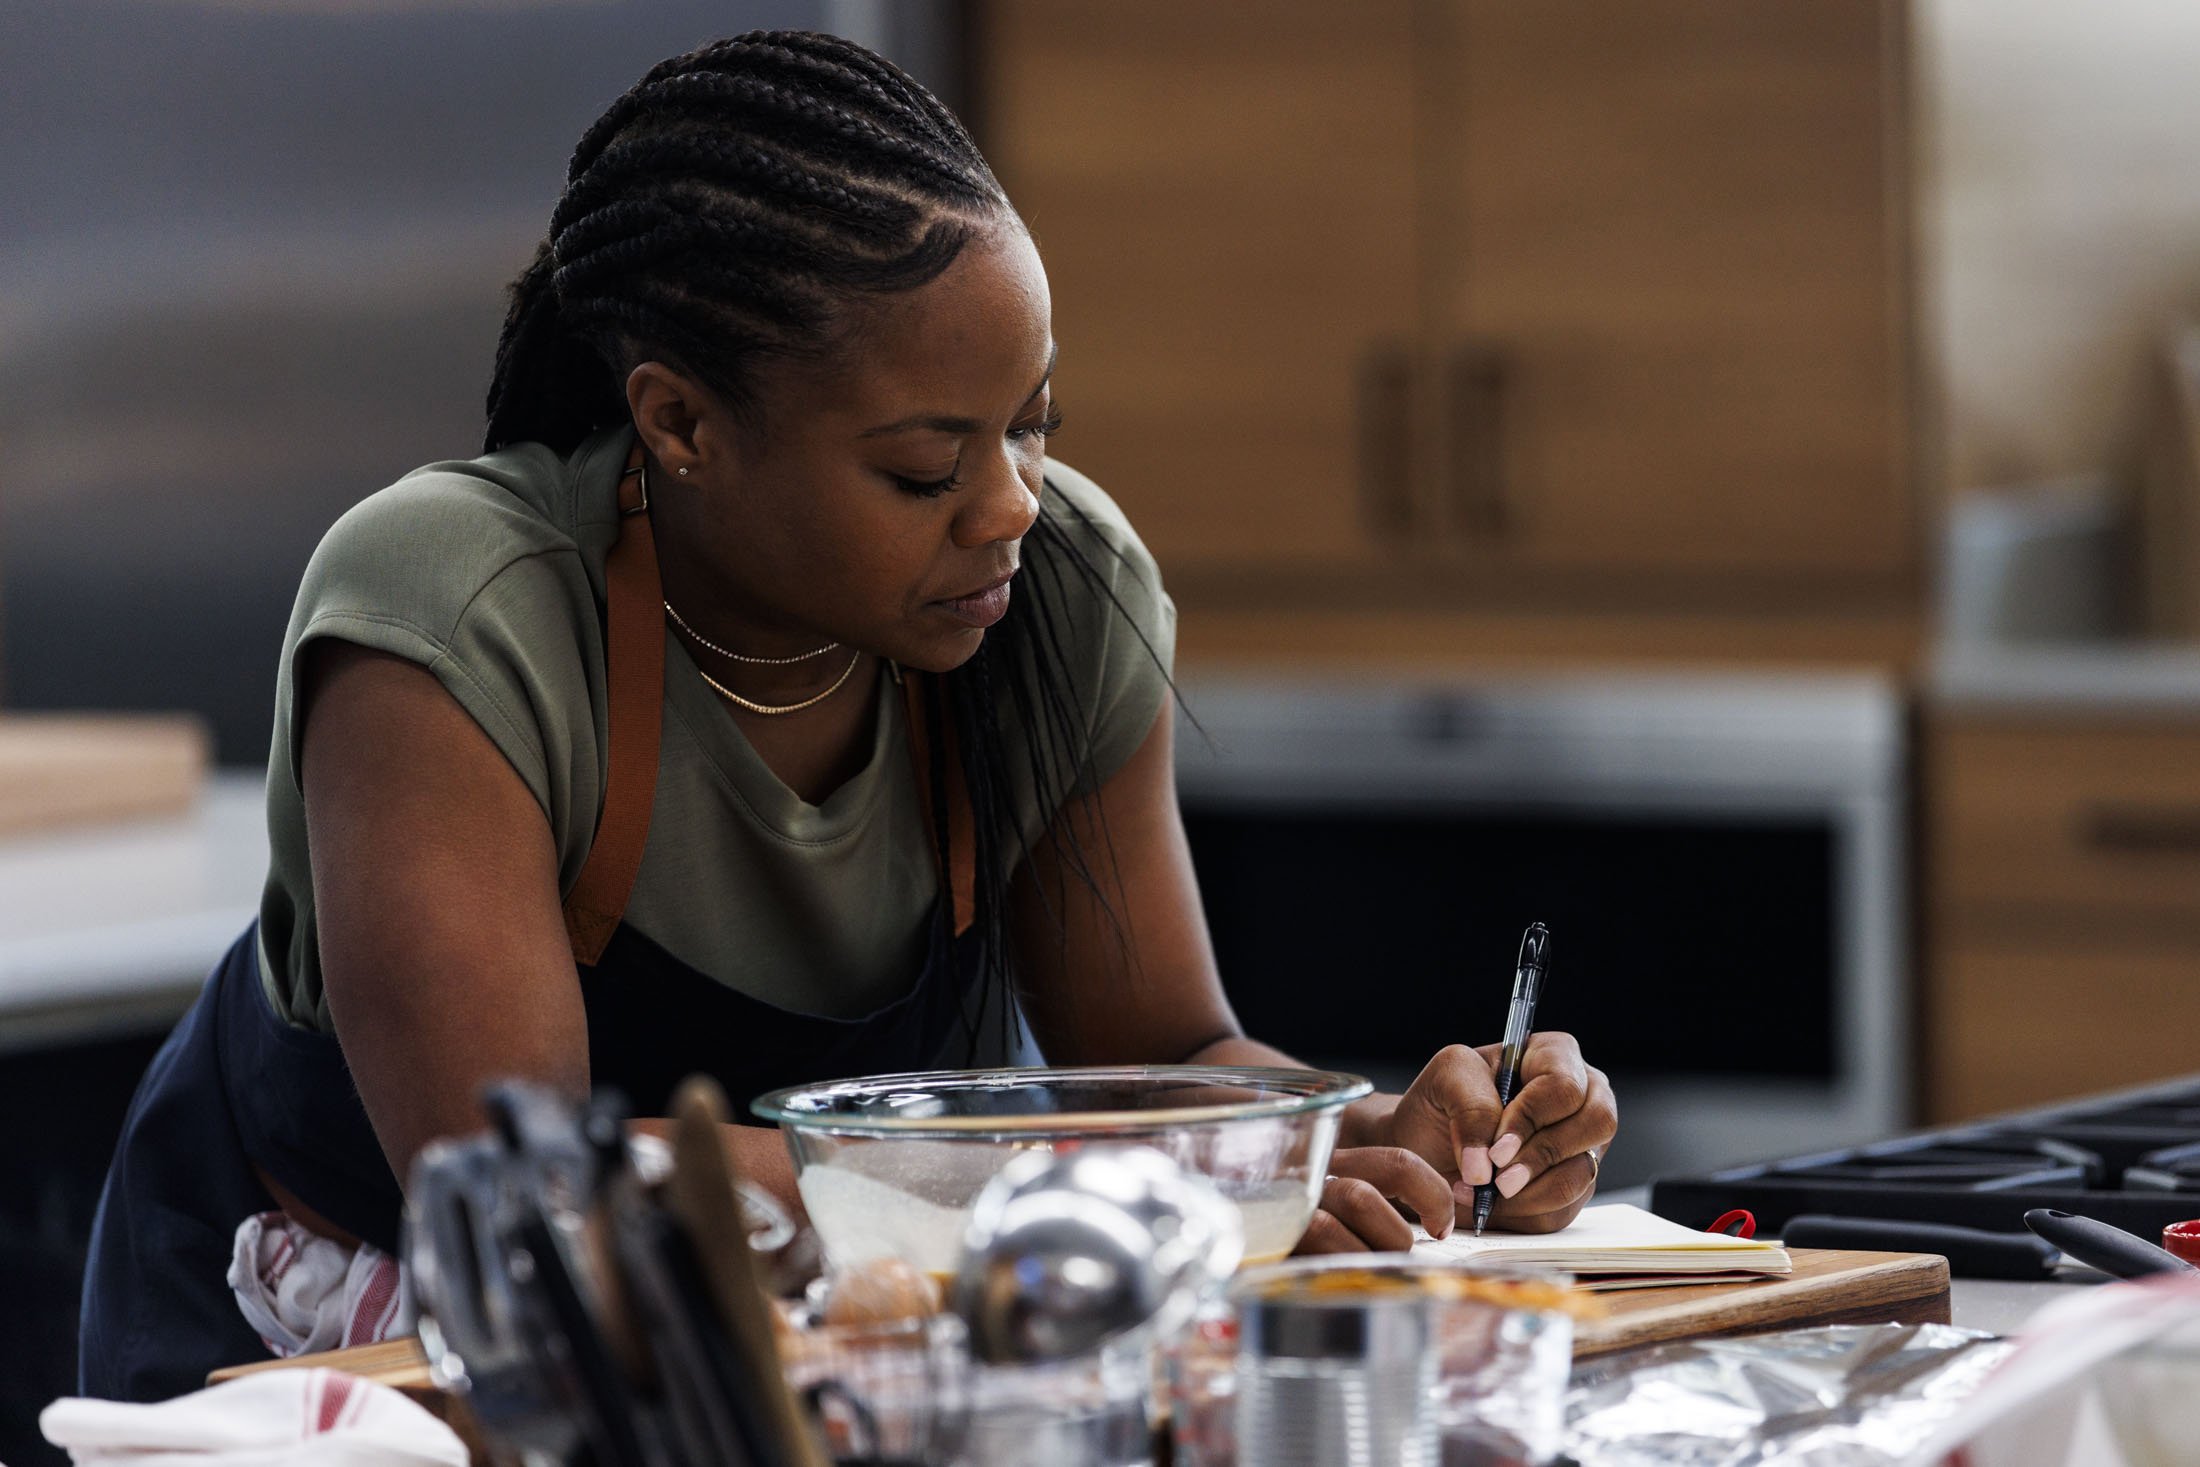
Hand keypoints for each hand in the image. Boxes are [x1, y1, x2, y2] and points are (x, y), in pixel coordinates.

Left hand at [1297, 1034, 1615, 1251]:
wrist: (1411, 1155)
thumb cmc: (1428, 1108)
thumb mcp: (1443, 1081)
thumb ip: (1471, 1103)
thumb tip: (1491, 1159)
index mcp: (1550, 1057)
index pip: (1569, 1076)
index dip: (1536, 1111)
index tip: (1495, 1142)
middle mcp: (1575, 1098)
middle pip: (1597, 1119)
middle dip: (1544, 1150)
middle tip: (1497, 1175)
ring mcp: (1576, 1147)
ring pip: (1586, 1168)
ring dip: (1533, 1187)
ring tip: (1487, 1194)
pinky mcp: (1567, 1190)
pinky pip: (1569, 1207)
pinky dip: (1530, 1213)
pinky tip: (1495, 1208)